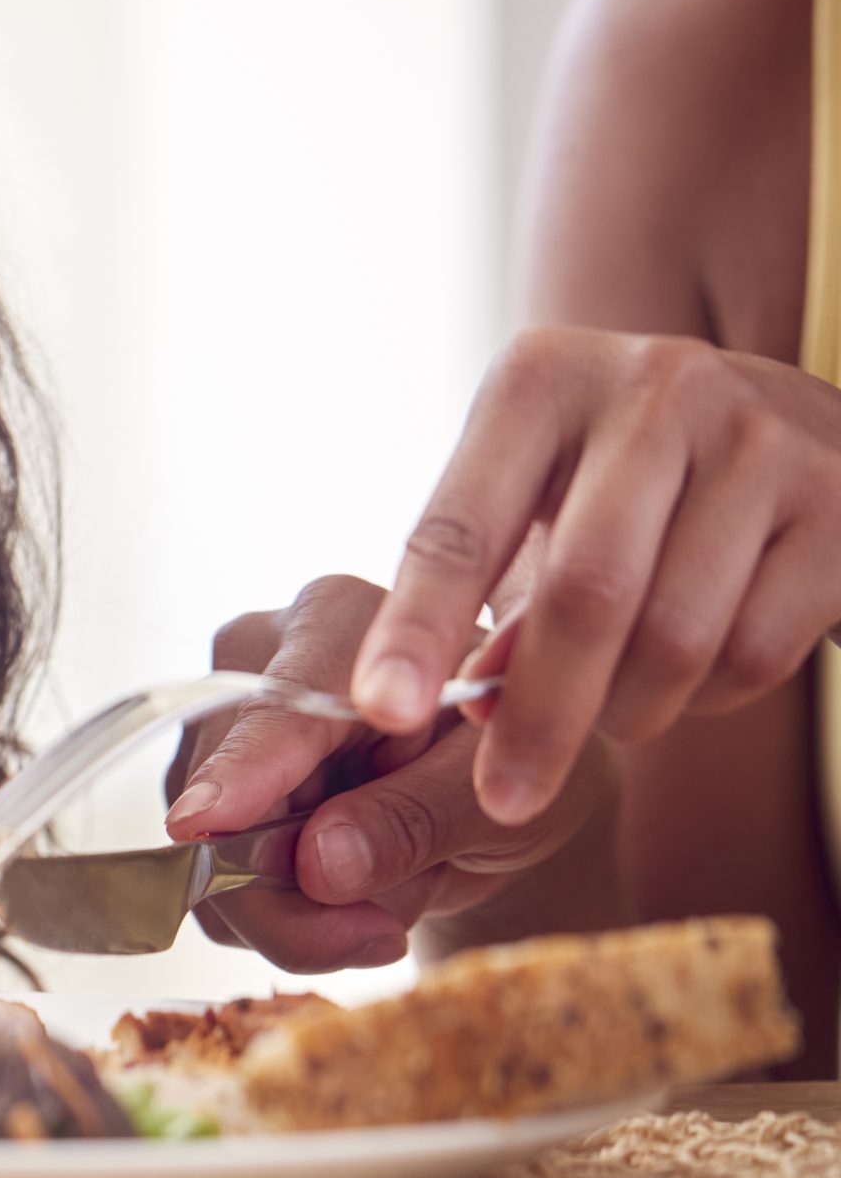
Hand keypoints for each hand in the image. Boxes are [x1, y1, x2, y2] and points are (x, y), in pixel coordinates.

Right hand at [164, 576, 613, 971]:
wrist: (501, 777)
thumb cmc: (514, 754)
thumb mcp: (500, 791)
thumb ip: (421, 818)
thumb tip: (320, 863)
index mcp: (338, 622)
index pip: (279, 708)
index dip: (242, 772)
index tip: (204, 823)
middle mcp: (259, 659)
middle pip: (227, 796)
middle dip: (295, 892)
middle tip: (384, 931)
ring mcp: (224, 727)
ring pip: (213, 854)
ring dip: (307, 909)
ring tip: (398, 884)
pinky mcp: (210, 790)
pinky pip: (218, 889)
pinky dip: (291, 917)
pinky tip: (359, 889)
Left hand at [350, 329, 840, 824]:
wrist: (812, 430)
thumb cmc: (631, 482)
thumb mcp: (544, 498)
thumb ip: (494, 592)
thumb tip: (469, 710)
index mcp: (542, 380)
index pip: (460, 526)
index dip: (416, 628)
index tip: (380, 712)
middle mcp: (654, 388)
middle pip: (583, 595)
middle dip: (539, 716)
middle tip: (508, 798)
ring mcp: (760, 439)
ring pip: (674, 638)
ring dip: (631, 709)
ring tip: (616, 707)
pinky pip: (754, 651)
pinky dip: (710, 697)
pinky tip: (697, 669)